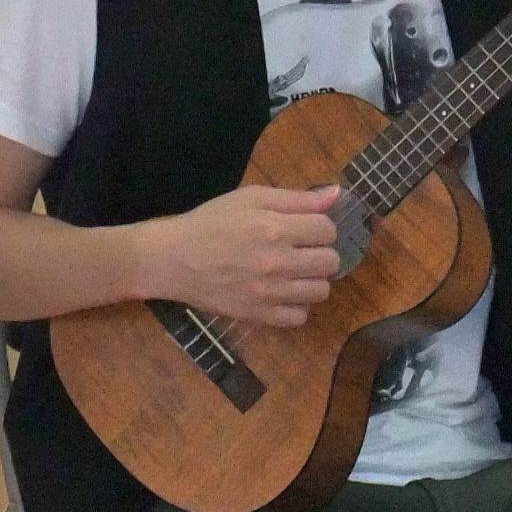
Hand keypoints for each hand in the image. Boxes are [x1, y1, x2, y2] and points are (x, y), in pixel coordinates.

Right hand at [140, 183, 341, 326]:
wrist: (174, 259)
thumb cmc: (212, 222)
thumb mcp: (251, 198)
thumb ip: (296, 198)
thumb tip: (337, 194)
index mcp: (276, 228)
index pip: (327, 230)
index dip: (319, 227)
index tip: (304, 229)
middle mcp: (278, 262)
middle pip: (331, 262)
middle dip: (319, 252)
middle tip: (300, 251)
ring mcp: (269, 294)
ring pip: (321, 291)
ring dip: (311, 280)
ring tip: (292, 272)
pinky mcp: (259, 316)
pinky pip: (299, 317)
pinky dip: (296, 306)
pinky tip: (282, 293)